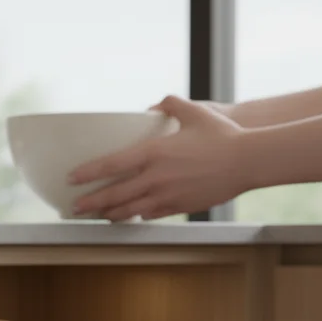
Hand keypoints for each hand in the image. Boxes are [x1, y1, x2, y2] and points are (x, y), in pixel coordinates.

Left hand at [68, 96, 250, 220]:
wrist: (249, 161)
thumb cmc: (222, 135)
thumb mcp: (194, 112)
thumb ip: (170, 104)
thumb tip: (154, 105)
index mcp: (154, 153)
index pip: (110, 165)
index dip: (87, 174)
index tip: (71, 179)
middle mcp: (156, 177)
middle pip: (114, 195)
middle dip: (90, 203)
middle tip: (74, 207)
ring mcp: (168, 195)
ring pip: (130, 210)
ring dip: (110, 214)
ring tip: (97, 216)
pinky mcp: (180, 206)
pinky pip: (151, 214)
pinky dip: (137, 215)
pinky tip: (130, 215)